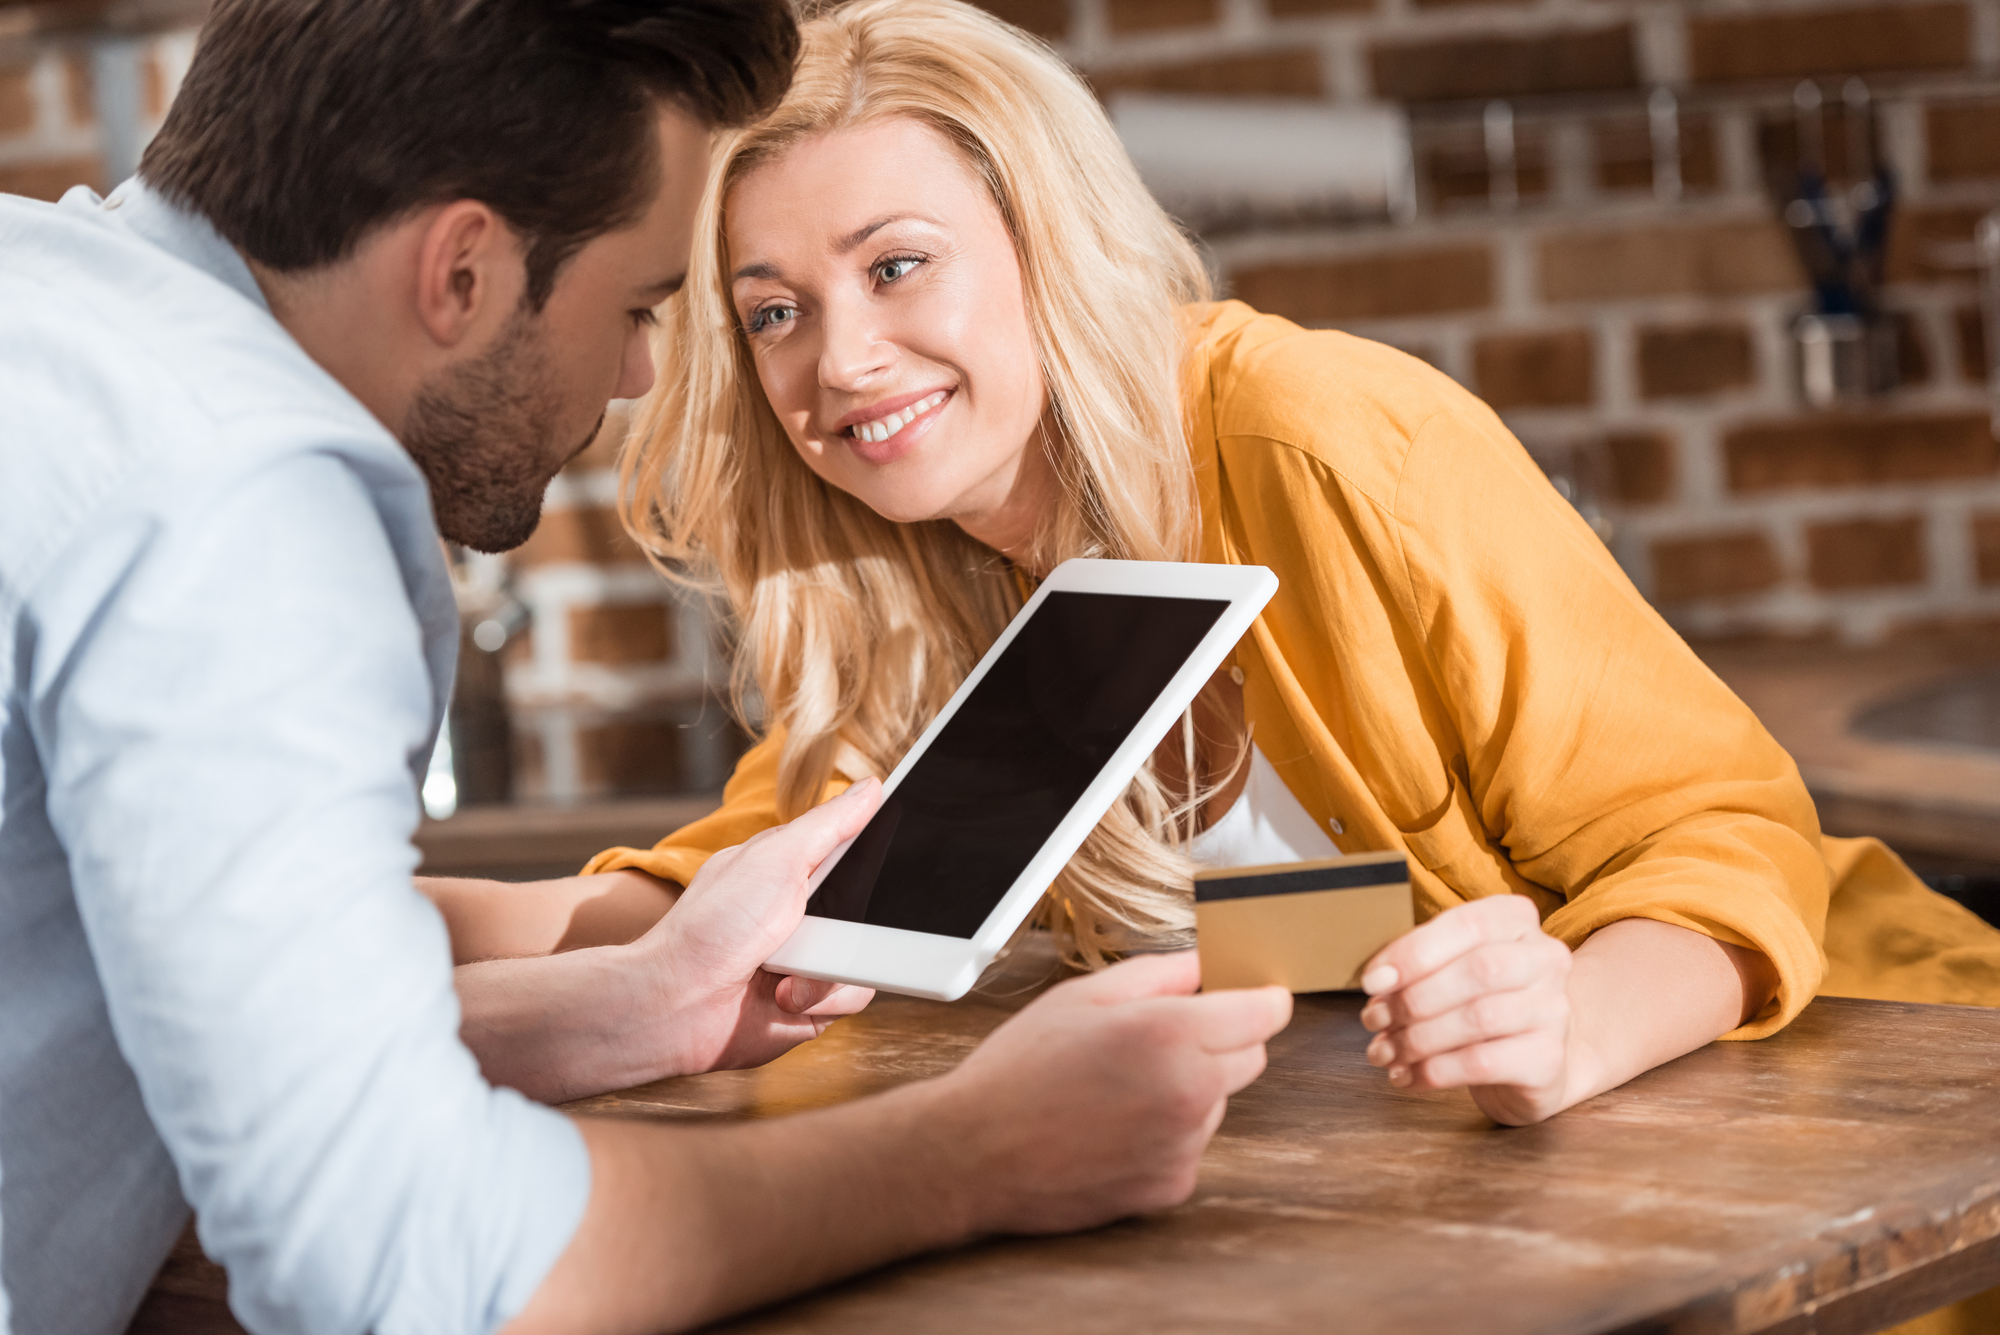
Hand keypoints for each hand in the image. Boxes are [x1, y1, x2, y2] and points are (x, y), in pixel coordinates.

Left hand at [634, 778, 884, 1075]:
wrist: (676, 1004)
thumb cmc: (710, 925)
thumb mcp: (776, 858)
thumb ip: (830, 825)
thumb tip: (872, 787)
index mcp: (797, 871)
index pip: (859, 852)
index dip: (884, 853)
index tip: (915, 848)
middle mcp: (808, 915)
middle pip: (875, 907)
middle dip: (865, 918)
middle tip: (831, 924)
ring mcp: (813, 960)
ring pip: (872, 954)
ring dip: (836, 965)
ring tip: (792, 967)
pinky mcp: (816, 1004)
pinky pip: (856, 994)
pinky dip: (826, 998)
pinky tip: (787, 995)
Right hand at [928, 952, 1291, 1235]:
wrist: (975, 1153)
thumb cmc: (1020, 1070)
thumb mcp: (1081, 995)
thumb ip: (1157, 973)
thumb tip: (1202, 964)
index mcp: (1169, 1034)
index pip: (1262, 1013)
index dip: (1263, 999)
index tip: (1262, 997)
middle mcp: (1188, 1091)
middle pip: (1251, 1057)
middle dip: (1222, 1041)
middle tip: (1163, 1039)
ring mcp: (1183, 1144)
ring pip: (1217, 1103)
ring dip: (1189, 1090)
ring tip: (1118, 1090)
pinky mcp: (1171, 1186)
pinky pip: (1189, 1146)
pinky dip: (1166, 1135)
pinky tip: (1112, 1128)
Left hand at [1357, 894, 1575, 1125]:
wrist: (1531, 1060)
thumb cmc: (1479, 1003)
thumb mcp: (1450, 969)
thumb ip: (1418, 965)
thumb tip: (1378, 981)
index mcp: (1516, 921)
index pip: (1466, 925)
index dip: (1414, 953)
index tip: (1373, 982)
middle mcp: (1545, 959)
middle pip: (1478, 971)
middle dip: (1413, 998)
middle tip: (1375, 1019)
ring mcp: (1554, 1010)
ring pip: (1479, 1018)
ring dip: (1417, 1039)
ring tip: (1385, 1051)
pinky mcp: (1548, 1060)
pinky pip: (1482, 1063)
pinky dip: (1433, 1071)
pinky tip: (1408, 1076)